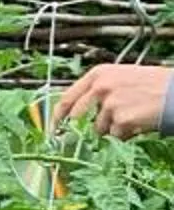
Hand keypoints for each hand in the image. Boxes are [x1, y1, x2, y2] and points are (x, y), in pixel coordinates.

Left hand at [51, 62, 173, 137]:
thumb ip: (100, 90)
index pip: (67, 98)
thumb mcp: (123, 78)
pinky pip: (116, 135)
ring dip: (114, 128)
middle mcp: (101, 87)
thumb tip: (80, 110)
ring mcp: (110, 104)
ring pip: (99, 128)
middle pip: (78, 117)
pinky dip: (127, 134)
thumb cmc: (155, 84)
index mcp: (99, 74)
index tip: (53, 128)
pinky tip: (140, 122)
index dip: (58, 116)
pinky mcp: (122, 119)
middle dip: (87, 126)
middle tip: (104, 126)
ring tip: (134, 116)